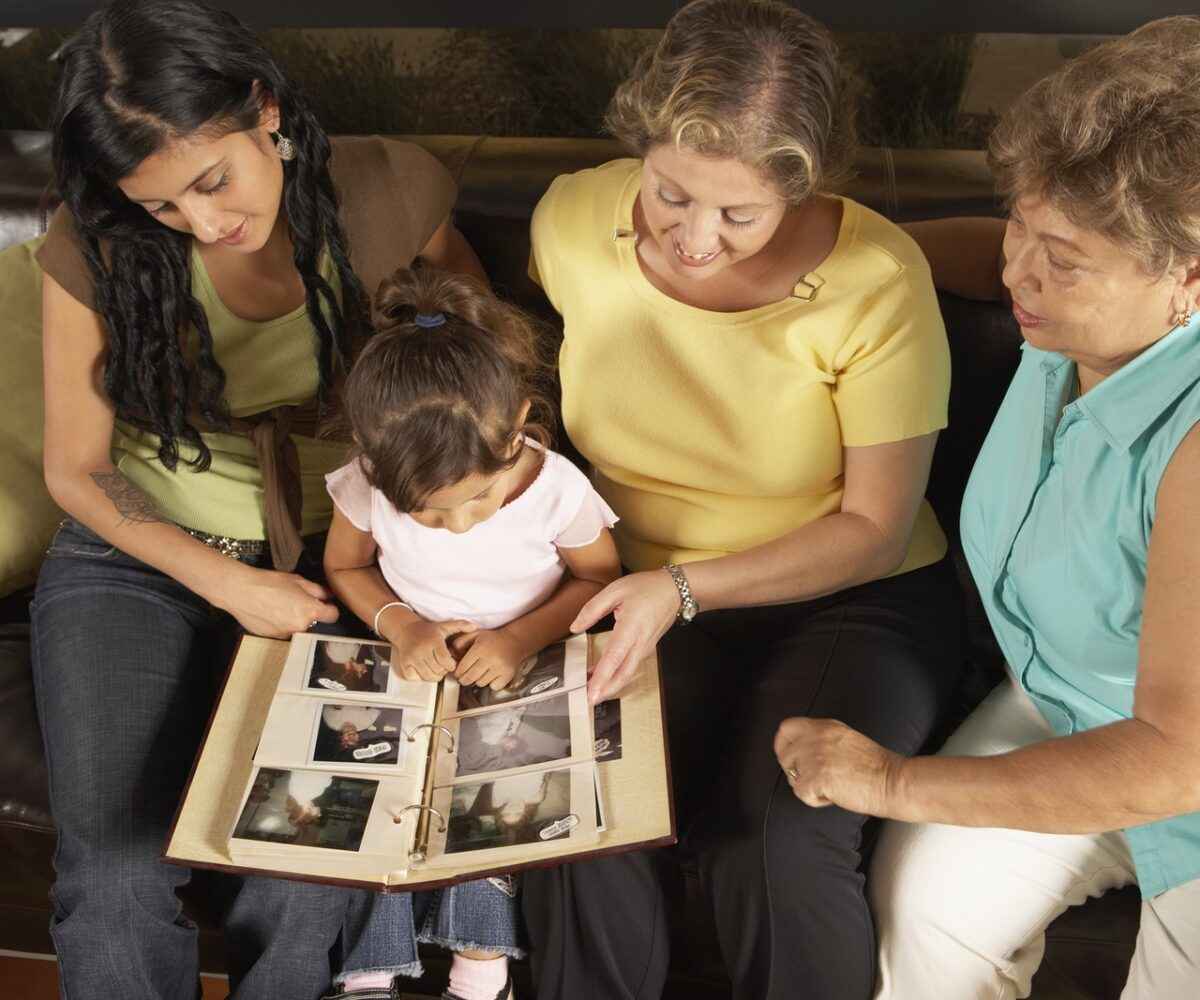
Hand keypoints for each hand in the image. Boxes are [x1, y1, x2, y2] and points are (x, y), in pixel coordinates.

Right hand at [216, 565, 338, 637]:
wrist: (241, 591)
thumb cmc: (269, 583)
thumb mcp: (298, 580)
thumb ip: (318, 590)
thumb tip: (329, 596)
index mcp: (311, 611)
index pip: (333, 615)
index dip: (329, 608)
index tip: (324, 605)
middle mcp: (301, 626)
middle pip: (314, 622)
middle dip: (309, 613)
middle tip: (296, 601)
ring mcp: (286, 634)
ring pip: (298, 628)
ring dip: (294, 620)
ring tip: (280, 606)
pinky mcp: (273, 637)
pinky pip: (283, 631)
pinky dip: (280, 624)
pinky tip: (270, 613)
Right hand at [389, 618, 474, 681]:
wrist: (406, 630)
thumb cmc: (428, 630)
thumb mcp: (445, 626)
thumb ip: (460, 625)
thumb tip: (475, 627)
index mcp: (433, 641)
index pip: (445, 661)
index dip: (451, 665)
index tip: (451, 662)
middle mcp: (421, 650)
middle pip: (438, 670)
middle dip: (444, 670)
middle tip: (443, 665)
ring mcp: (412, 658)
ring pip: (428, 676)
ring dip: (434, 675)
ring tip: (436, 667)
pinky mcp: (405, 664)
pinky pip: (416, 678)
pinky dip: (421, 677)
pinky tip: (425, 669)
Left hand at [451, 629, 527, 689]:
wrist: (515, 641)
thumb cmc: (493, 639)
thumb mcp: (475, 635)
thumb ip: (461, 642)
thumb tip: (450, 653)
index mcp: (480, 648)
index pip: (463, 667)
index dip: (458, 672)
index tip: (457, 673)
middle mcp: (490, 658)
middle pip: (470, 677)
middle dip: (464, 679)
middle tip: (464, 678)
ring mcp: (500, 668)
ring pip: (481, 683)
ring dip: (478, 680)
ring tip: (480, 673)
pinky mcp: (507, 675)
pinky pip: (493, 687)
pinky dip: (491, 683)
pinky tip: (491, 675)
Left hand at [572, 569, 679, 704]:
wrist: (676, 590)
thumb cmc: (646, 587)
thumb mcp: (615, 590)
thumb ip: (592, 609)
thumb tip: (575, 627)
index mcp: (631, 628)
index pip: (614, 658)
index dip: (602, 678)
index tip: (591, 693)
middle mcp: (640, 643)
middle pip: (623, 674)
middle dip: (606, 691)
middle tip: (588, 701)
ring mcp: (645, 647)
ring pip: (628, 673)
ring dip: (611, 685)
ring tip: (591, 691)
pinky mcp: (647, 648)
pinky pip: (631, 666)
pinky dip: (617, 675)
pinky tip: (603, 675)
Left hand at [773, 717, 903, 816]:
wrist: (892, 781)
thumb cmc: (875, 766)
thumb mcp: (845, 738)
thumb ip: (822, 738)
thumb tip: (801, 750)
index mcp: (824, 727)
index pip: (786, 727)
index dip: (782, 744)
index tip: (789, 757)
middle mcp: (816, 738)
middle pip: (784, 755)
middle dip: (795, 770)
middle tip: (814, 779)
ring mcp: (815, 757)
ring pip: (792, 776)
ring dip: (808, 786)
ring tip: (831, 786)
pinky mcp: (816, 778)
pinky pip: (802, 794)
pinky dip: (817, 800)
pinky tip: (835, 795)